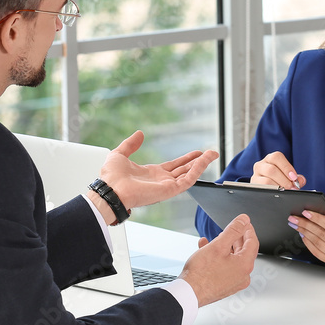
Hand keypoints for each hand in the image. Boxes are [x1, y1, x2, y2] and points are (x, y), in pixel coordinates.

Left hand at [95, 131, 217, 219]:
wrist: (111, 190)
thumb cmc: (111, 178)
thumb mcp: (119, 154)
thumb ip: (130, 144)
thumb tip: (139, 134)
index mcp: (151, 174)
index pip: (173, 166)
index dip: (185, 159)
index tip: (196, 153)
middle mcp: (161, 181)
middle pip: (185, 170)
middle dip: (199, 162)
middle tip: (210, 153)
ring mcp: (166, 186)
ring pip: (190, 174)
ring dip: (202, 164)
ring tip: (213, 154)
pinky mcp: (170, 190)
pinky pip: (188, 179)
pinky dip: (198, 169)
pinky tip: (204, 160)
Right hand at [179, 214, 258, 306]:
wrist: (188, 293)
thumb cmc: (201, 273)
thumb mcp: (218, 245)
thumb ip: (233, 230)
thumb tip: (244, 220)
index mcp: (245, 265)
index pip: (253, 242)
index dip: (248, 229)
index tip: (244, 222)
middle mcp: (243, 276)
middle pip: (244, 251)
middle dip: (236, 238)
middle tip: (231, 229)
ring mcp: (234, 283)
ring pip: (233, 259)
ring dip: (226, 247)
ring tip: (215, 239)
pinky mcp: (225, 287)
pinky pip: (226, 268)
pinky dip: (220, 258)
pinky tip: (207, 252)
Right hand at [251, 152, 304, 189]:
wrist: (269, 189)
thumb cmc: (280, 180)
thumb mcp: (288, 177)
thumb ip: (296, 178)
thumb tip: (301, 180)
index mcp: (270, 159)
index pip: (276, 157)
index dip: (286, 167)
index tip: (294, 178)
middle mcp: (261, 165)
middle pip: (271, 170)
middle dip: (284, 180)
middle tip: (292, 187)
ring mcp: (255, 176)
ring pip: (266, 181)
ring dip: (278, 187)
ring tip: (286, 192)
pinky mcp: (253, 186)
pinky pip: (262, 190)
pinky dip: (272, 192)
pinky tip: (278, 195)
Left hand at [289, 212, 324, 276]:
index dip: (317, 219)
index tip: (306, 212)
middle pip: (321, 235)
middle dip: (306, 225)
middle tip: (295, 218)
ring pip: (318, 244)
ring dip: (305, 233)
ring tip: (296, 225)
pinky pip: (319, 254)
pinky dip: (309, 245)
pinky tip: (304, 237)